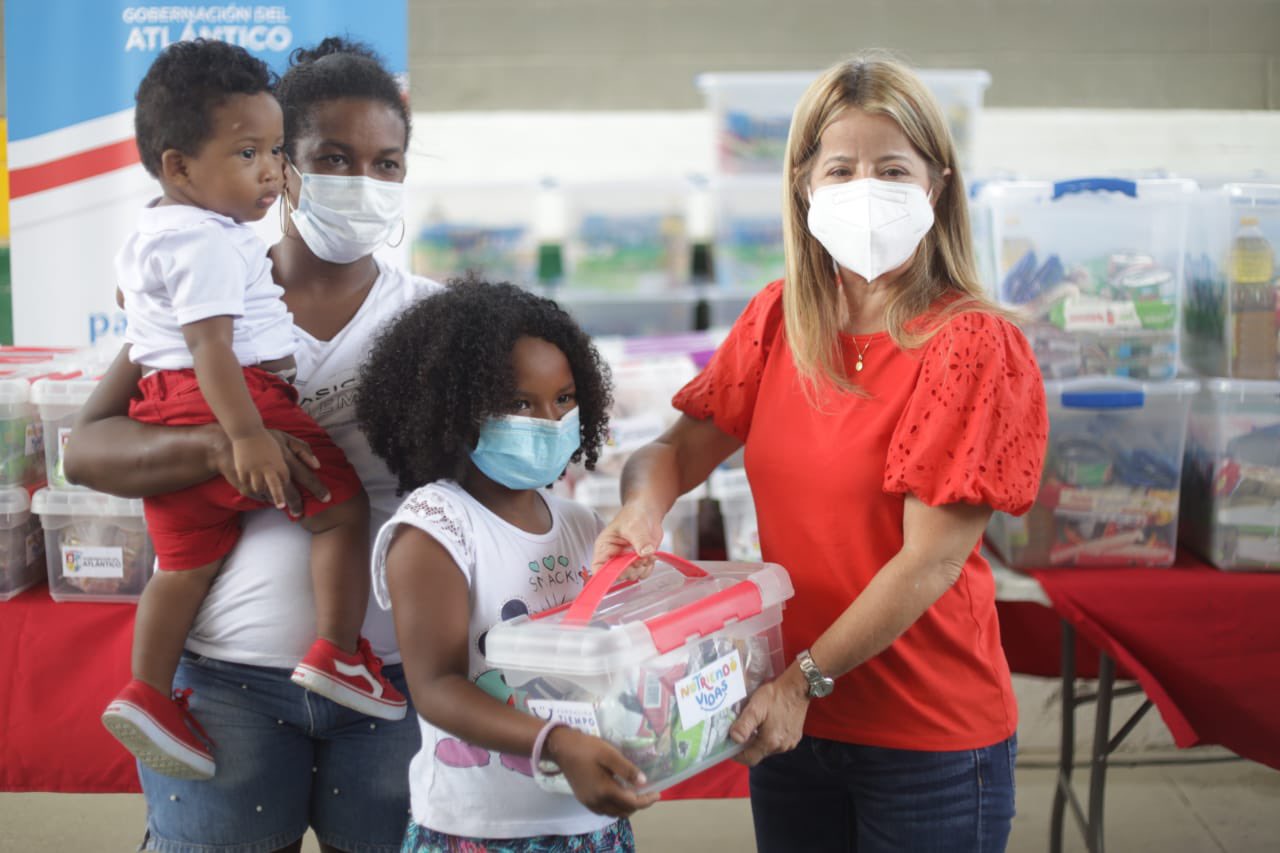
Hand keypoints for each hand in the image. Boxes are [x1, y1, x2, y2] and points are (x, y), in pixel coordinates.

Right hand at [210, 427, 329, 515]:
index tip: (326, 499)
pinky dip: (262, 496)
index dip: (318, 489)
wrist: (243, 433)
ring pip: (270, 496)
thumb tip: (317, 466)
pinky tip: (266, 496)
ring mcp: (259, 475)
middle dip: (296, 505)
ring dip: (276, 500)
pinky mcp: (245, 478)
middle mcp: (275, 470)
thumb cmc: (267, 437)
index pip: (307, 478)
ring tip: (281, 504)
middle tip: (299, 514)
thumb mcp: (287, 439)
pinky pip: (255, 493)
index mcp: (287, 462)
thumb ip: (304, 451)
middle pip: (289, 492)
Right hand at [546, 727, 660, 817]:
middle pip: (623, 811)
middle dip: (638, 805)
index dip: (646, 800)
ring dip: (627, 807)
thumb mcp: (609, 754)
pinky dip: (615, 807)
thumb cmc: (587, 748)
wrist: (561, 748)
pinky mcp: (584, 799)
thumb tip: (643, 782)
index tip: (657, 793)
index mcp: (605, 790)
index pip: (631, 803)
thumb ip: (626, 769)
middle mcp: (597, 801)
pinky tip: (618, 794)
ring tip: (635, 794)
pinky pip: (604, 810)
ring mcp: (589, 802)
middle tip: (648, 793)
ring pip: (613, 813)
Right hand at [592, 501, 665, 578]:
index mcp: (604, 548)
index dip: (608, 574)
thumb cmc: (633, 515)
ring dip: (642, 567)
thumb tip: (646, 553)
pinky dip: (649, 567)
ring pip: (632, 576)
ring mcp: (627, 561)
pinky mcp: (639, 563)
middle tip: (640, 557)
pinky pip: (643, 573)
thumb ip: (640, 540)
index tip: (622, 569)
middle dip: (631, 568)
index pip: (598, 568)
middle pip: (618, 575)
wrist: (647, 513)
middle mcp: (614, 557)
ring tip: (647, 553)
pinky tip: (651, 555)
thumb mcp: (634, 526)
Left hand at [728, 664, 810, 765]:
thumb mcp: (755, 708)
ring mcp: (790, 743)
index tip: (729, 746)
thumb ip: (744, 725)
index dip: (737, 755)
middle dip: (747, 746)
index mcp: (770, 742)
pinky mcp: (795, 737)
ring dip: (758, 741)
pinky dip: (769, 737)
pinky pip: (778, 743)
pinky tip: (767, 724)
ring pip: (768, 749)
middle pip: (758, 754)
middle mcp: (781, 747)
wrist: (798, 687)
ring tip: (753, 727)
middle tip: (739, 733)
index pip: (749, 759)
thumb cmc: (775, 696)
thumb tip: (734, 739)